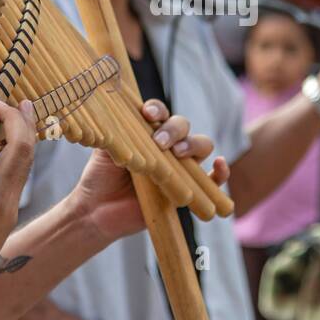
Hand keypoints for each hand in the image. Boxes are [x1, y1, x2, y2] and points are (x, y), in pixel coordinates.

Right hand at [0, 93, 37, 302]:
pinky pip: (21, 174)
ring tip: (20, 111)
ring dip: (26, 132)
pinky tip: (13, 141)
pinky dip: (20, 152)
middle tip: (4, 101)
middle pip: (20, 147)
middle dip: (17, 118)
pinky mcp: (13, 211)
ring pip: (28, 160)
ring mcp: (9, 205)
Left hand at [70, 98, 229, 242]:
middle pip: (183, 126)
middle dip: (174, 129)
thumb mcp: (104, 148)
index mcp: (148, 132)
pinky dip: (221, 171)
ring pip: (200, 146)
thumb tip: (118, 113)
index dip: (158, 109)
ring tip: (177, 154)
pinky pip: (213, 180)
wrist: (97, 210)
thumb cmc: (100, 177)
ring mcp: (178, 167)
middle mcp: (167, 147)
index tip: (148, 114)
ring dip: (192, 144)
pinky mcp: (187, 191)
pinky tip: (219, 165)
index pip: (161, 113)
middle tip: (160, 142)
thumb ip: (115, 130)